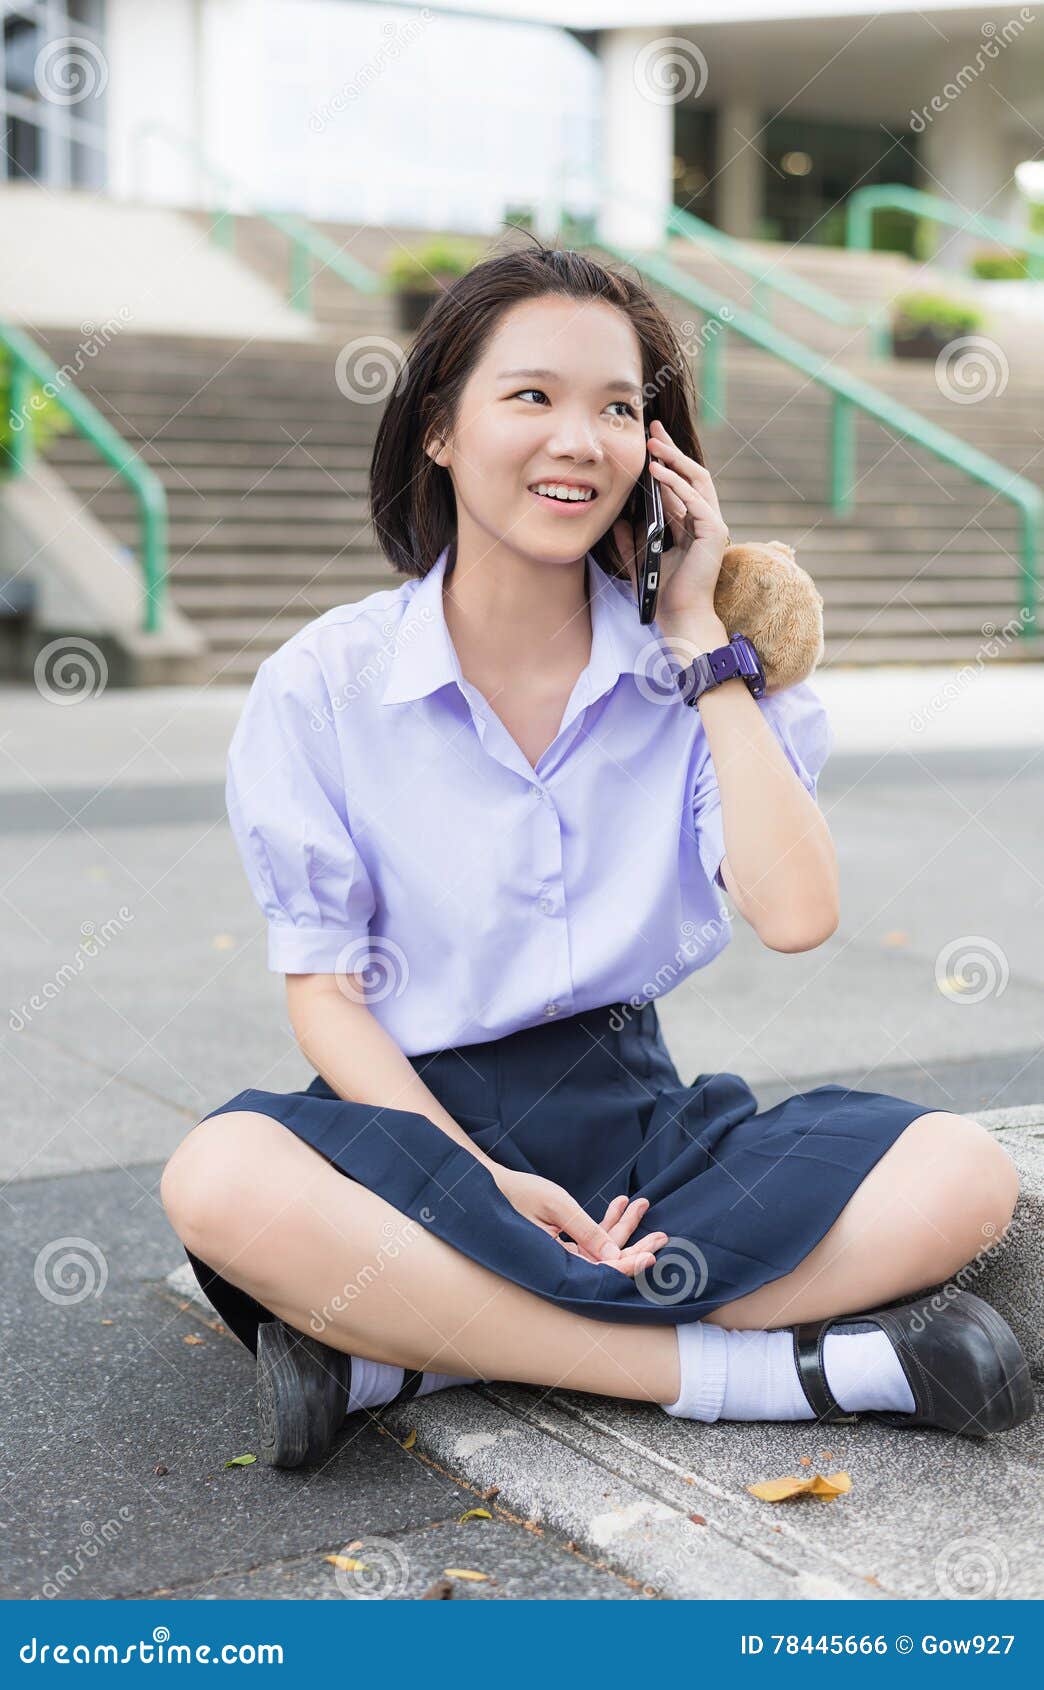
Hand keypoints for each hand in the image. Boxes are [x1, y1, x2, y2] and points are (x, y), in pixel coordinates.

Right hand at [490, 1167, 666, 1276]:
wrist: (487, 1186)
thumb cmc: (517, 1193)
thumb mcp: (555, 1206)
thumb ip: (585, 1229)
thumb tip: (615, 1253)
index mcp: (556, 1264)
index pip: (600, 1273)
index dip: (628, 1265)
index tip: (652, 1255)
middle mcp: (560, 1265)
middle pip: (606, 1262)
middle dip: (635, 1246)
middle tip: (662, 1234)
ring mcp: (561, 1255)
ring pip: (601, 1247)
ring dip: (623, 1226)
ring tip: (643, 1205)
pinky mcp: (560, 1242)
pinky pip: (589, 1236)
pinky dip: (605, 1220)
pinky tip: (620, 1202)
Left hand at [612, 418, 730, 624]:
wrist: (679, 615)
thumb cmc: (663, 592)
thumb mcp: (640, 559)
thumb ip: (631, 540)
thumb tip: (617, 521)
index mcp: (691, 524)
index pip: (680, 483)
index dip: (666, 460)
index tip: (649, 440)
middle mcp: (704, 520)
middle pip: (691, 474)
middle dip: (672, 449)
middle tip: (653, 428)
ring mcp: (712, 524)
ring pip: (697, 479)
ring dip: (674, 459)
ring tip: (654, 444)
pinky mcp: (713, 532)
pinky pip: (694, 499)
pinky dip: (676, 483)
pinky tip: (658, 471)